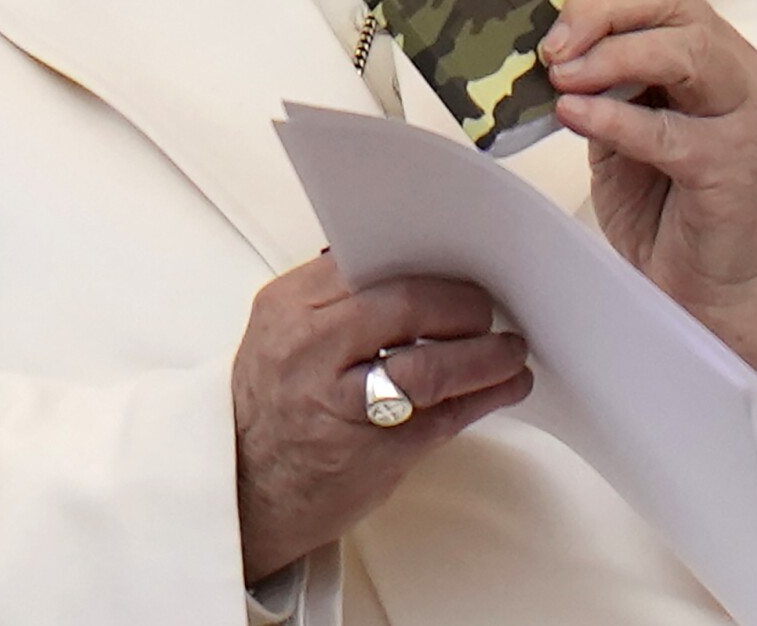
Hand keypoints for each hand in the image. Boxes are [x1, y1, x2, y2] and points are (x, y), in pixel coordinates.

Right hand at [230, 255, 532, 582]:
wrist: (245, 492)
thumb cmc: (273, 408)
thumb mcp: (281, 335)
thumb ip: (335, 299)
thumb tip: (413, 266)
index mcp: (286, 308)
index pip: (368, 265)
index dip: (425, 266)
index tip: (458, 270)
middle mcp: (309, 350)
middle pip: (406, 306)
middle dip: (461, 305)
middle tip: (487, 311)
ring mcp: (341, 403)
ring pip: (432, 365)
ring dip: (486, 354)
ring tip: (511, 350)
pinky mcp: (375, 452)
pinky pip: (445, 415)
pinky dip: (485, 396)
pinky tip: (507, 385)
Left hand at [542, 0, 756, 404]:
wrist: (705, 281)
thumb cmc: (662, 198)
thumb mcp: (616, 120)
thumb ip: (592, 77)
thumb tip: (534, 43)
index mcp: (700, 41)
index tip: (557, 7)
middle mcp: (729, 64)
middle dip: (598, 9)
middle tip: (549, 48)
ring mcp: (737, 113)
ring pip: (686, 47)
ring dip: (612, 54)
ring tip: (561, 78)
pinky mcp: (729, 167)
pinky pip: (671, 130)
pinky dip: (616, 117)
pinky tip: (574, 116)